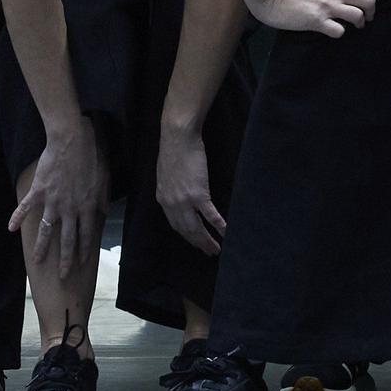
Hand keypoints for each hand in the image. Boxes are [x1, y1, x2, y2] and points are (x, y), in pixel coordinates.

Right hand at [11, 118, 107, 278]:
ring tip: (36, 262)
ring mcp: (52, 201)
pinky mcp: (38, 191)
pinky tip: (10, 228)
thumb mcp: (103, 178)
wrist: (71, 141)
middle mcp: (69, 209)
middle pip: (67, 239)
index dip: (83, 250)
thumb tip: (103, 212)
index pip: (86, 234)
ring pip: (46, 230)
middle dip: (65, 260)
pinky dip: (17, 217)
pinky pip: (26, 208)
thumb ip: (102, 198)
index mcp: (87, 206)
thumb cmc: (90, 157)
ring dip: (41, 247)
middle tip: (62, 277)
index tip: (80, 263)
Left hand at [155, 124, 224, 255]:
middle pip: (186, 230)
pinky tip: (226, 232)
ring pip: (197, 228)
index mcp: (163, 199)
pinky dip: (219, 226)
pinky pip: (210, 215)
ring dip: (208, 241)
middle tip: (209, 252)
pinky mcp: (198, 194)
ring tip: (217, 249)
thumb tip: (180, 195)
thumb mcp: (167, 174)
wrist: (178, 138)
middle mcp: (172, 205)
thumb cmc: (174, 150)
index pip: (176, 224)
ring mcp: (185, 201)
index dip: (187, 236)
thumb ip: (172, 189)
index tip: (196, 243)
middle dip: (198, 243)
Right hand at [250, 0, 380, 35]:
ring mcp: (327, 6)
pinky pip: (339, 31)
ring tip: (354, 25)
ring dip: (359, 23)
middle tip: (367, 16)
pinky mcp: (318, 21)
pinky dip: (340, 33)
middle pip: (369, 0)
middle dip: (372, 10)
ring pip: (358, 16)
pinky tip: (335, 31)